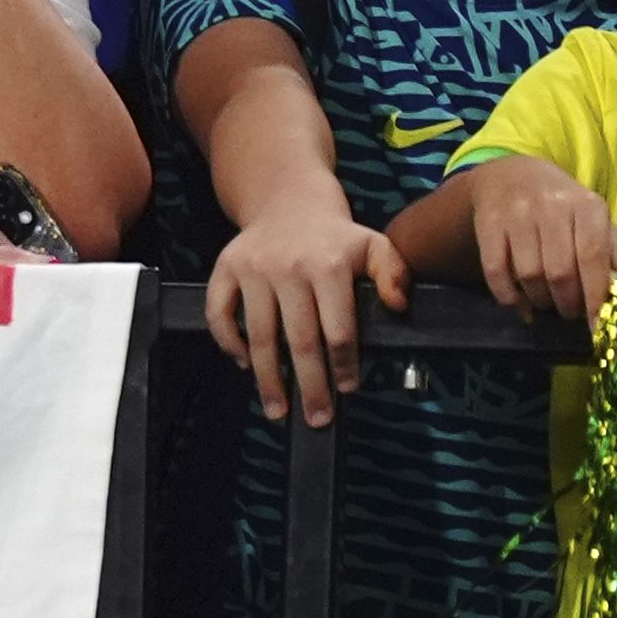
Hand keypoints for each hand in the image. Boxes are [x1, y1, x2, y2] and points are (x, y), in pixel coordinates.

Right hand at [205, 204, 411, 426]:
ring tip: (277, 410)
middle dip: (309, 385)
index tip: (347, 389)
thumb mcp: (374, 244)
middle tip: (317, 418)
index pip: (338, 328)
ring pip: (259, 334)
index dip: (343, 364)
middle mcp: (289, 267)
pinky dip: (228, 343)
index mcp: (329, 264)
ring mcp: (253, 269)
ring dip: (268, 379)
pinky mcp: (226, 268)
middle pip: (299, 340)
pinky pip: (219, 313)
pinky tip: (244, 364)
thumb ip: (394, 273)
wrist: (287, 199)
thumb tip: (398, 306)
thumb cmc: (335, 235)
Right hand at [466, 153, 616, 322]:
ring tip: (547, 304)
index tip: (598, 328)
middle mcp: (552, 206)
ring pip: (529, 274)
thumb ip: (612, 252)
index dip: (595, 297)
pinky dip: (509, 297)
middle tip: (569, 312)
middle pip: (560, 271)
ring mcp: (517, 214)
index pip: (593, 257)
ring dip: (540, 301)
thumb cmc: (563, 205)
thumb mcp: (594, 219)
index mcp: (587, 206)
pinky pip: (496, 271)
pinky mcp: (489, 223)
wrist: (512, 175)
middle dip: (567, 303)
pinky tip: (520, 305)